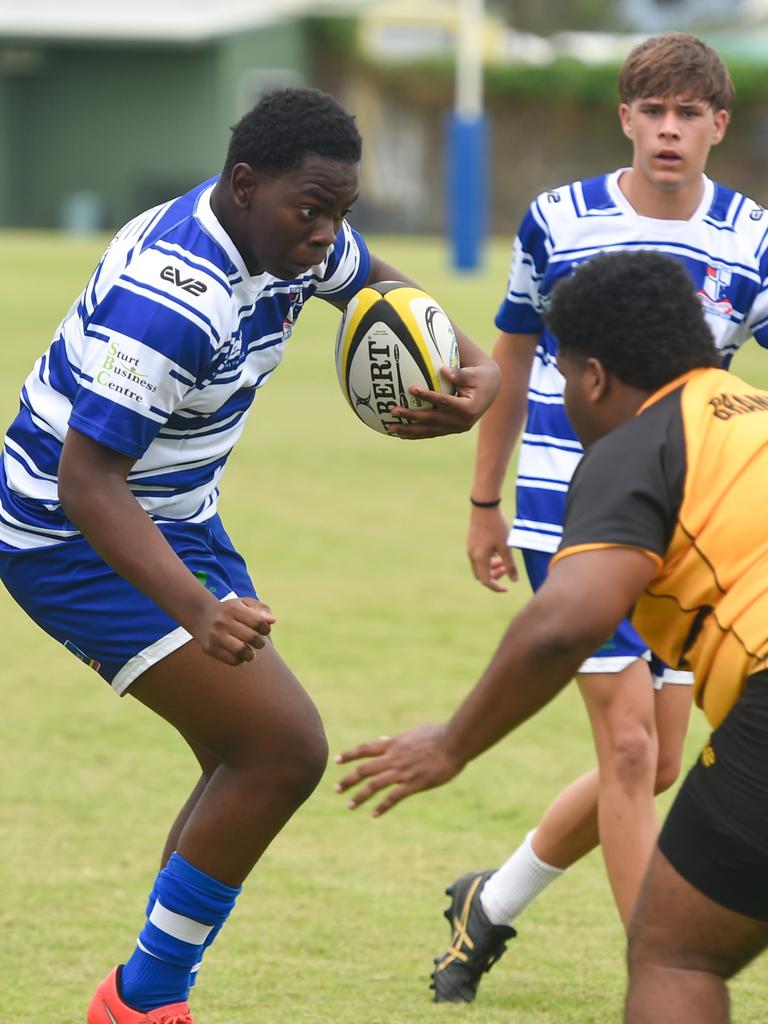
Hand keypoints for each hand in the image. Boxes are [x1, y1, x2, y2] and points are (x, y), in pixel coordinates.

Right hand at [192, 596, 275, 665]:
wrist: (201, 615)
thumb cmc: (230, 610)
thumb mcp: (244, 604)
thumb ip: (261, 610)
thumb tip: (273, 621)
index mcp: (233, 608)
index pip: (258, 622)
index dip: (266, 629)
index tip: (264, 631)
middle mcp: (223, 621)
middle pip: (251, 637)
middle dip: (260, 643)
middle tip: (258, 643)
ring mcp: (216, 636)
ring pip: (241, 651)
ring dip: (251, 654)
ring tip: (250, 652)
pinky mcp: (210, 648)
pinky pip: (231, 660)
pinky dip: (240, 660)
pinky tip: (240, 655)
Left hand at [334, 723, 462, 815]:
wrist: (454, 742)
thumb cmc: (437, 734)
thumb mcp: (413, 732)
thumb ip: (396, 738)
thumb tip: (384, 739)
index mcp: (393, 743)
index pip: (365, 749)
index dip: (349, 755)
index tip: (336, 761)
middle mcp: (393, 758)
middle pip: (364, 769)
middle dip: (348, 780)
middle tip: (336, 789)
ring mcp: (402, 772)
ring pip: (374, 785)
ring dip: (360, 796)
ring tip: (349, 806)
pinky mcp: (414, 784)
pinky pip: (394, 798)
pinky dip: (382, 806)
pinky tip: (374, 814)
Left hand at [387, 362, 499, 438]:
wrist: (490, 390)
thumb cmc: (480, 377)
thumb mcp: (473, 373)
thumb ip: (459, 373)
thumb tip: (443, 369)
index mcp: (468, 408)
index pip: (444, 402)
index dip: (428, 396)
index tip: (412, 388)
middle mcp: (462, 422)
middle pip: (433, 420)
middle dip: (411, 416)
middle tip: (393, 410)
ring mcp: (456, 428)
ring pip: (429, 430)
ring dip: (409, 430)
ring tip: (391, 427)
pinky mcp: (451, 430)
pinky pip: (431, 433)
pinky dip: (416, 434)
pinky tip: (401, 434)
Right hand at [467, 505, 517, 591]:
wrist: (484, 507)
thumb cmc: (496, 526)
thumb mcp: (506, 547)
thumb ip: (510, 565)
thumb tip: (514, 580)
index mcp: (480, 558)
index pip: (486, 581)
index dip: (497, 587)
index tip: (507, 588)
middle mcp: (472, 555)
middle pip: (481, 575)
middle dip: (494, 576)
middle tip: (506, 570)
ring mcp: (470, 548)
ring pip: (480, 566)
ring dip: (491, 567)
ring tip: (503, 561)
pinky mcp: (471, 542)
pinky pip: (478, 557)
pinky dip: (488, 560)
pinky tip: (497, 552)